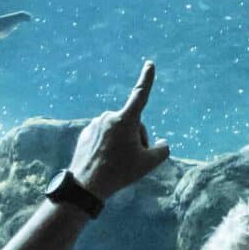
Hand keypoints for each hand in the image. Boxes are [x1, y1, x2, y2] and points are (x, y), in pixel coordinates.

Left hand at [69, 61, 172, 200]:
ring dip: (122, 142)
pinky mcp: (86, 133)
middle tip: (131, 159)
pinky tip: (105, 161)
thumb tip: (163, 143)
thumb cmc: (120, 172)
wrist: (86, 184)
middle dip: (136, 138)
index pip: (140, 94)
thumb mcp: (148, 164)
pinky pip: (103, 136)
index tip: (149, 64)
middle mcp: (109, 117)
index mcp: (126, 119)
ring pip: (117, 131)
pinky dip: (108, 146)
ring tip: (117, 163)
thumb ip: (162, 150)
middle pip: (132, 124)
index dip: (147, 79)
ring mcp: (95, 124)